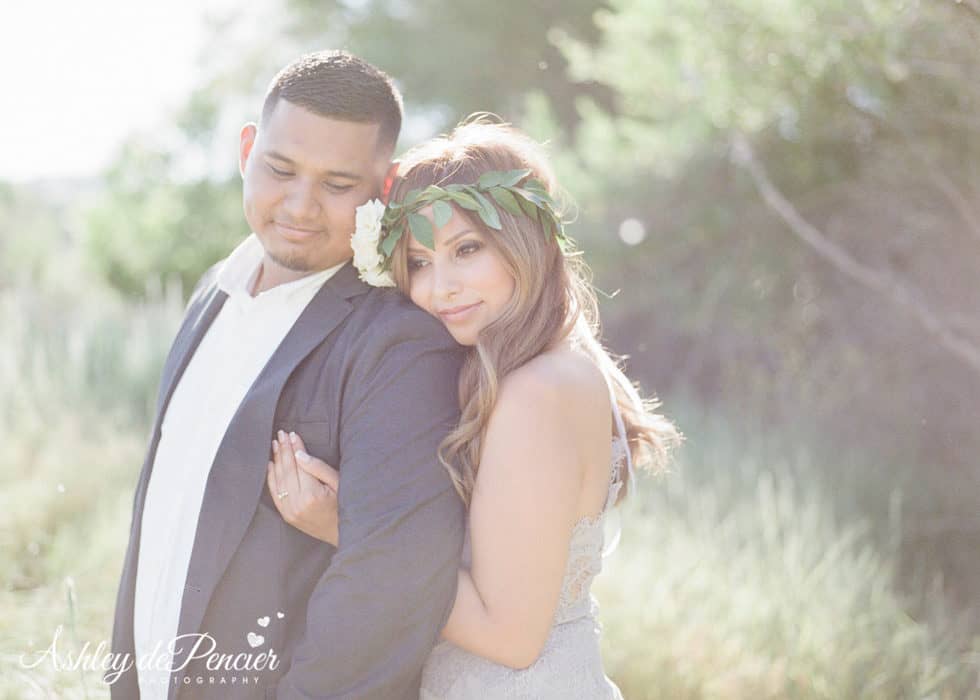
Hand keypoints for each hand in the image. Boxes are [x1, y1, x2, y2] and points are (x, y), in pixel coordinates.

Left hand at [267, 429, 340, 545]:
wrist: (340, 532)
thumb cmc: (344, 505)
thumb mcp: (338, 484)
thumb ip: (318, 468)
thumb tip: (299, 453)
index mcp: (312, 494)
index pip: (299, 464)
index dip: (295, 447)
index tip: (292, 433)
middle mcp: (297, 503)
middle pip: (287, 470)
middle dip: (283, 450)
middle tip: (281, 434)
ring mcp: (289, 511)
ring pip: (279, 480)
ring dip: (276, 460)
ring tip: (275, 444)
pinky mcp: (286, 515)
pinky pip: (275, 493)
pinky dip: (271, 477)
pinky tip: (271, 464)